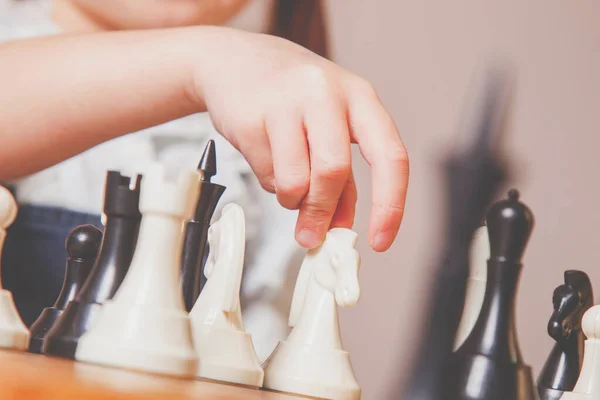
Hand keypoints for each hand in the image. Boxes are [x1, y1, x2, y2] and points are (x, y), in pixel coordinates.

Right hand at [192, 27, 408, 251]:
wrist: (234, 61)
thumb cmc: (291, 96)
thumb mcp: (330, 126)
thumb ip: (343, 178)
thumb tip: (341, 226)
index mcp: (359, 97)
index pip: (390, 156)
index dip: (389, 205)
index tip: (380, 240)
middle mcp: (326, 93)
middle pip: (334, 171)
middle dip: (322, 211)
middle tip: (313, 234)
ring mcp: (286, 102)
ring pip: (296, 181)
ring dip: (292, 201)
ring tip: (289, 186)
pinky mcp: (250, 117)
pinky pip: (265, 175)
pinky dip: (270, 184)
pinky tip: (268, 159)